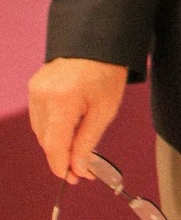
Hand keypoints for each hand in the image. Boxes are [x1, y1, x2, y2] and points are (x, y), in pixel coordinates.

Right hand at [28, 57, 127, 182]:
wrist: (98, 41)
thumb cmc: (107, 71)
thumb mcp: (105, 110)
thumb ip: (88, 142)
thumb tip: (78, 168)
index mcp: (62, 101)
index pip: (53, 146)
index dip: (61, 166)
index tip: (73, 178)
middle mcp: (42, 96)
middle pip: (46, 140)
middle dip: (63, 155)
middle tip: (83, 165)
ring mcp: (35, 90)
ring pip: (40, 130)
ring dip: (57, 141)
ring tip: (79, 140)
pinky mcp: (34, 86)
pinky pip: (39, 115)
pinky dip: (52, 125)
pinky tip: (69, 123)